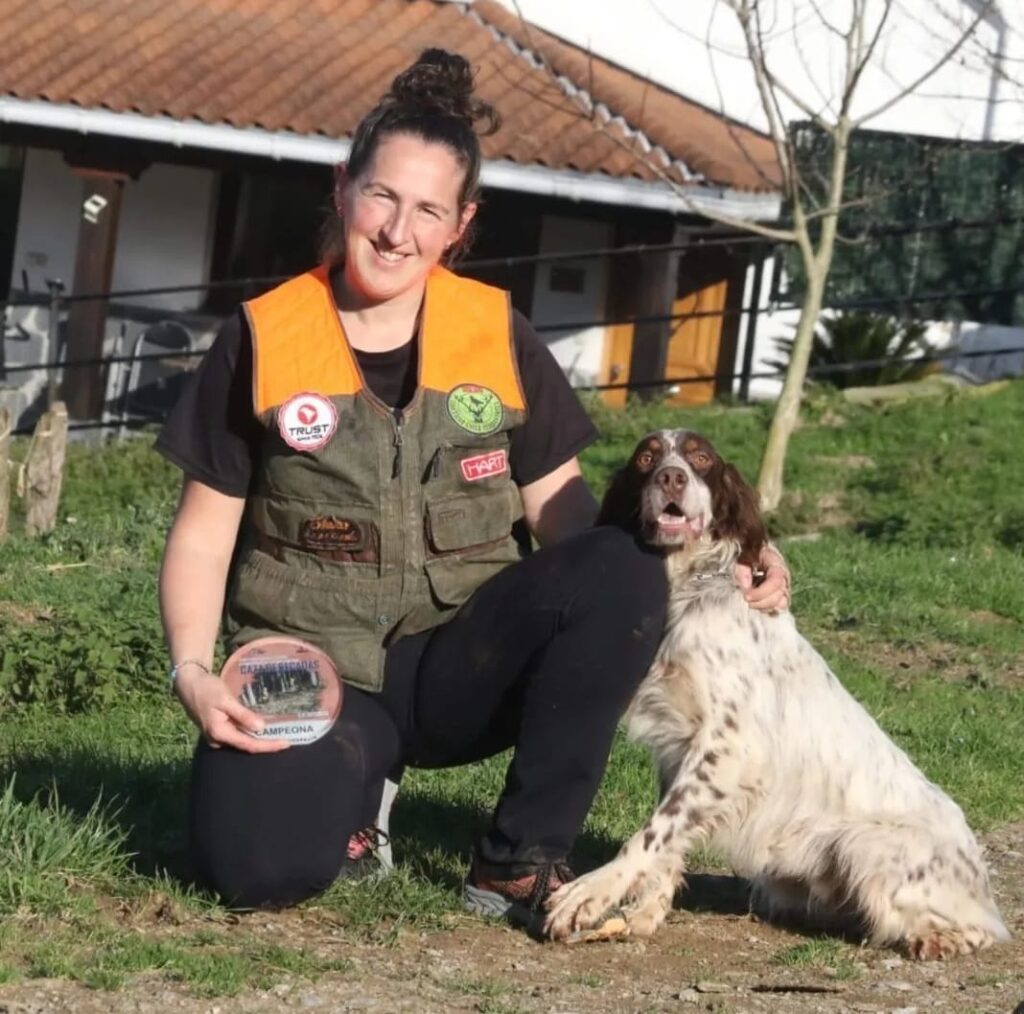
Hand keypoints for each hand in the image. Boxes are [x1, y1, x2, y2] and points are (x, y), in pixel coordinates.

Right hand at [174, 668, 290, 752]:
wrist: (189, 684)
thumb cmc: (207, 689)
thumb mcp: (226, 700)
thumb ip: (242, 715)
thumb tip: (261, 728)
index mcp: (219, 733)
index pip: (249, 745)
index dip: (268, 746)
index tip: (286, 744)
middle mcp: (218, 740)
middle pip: (247, 746)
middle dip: (266, 745)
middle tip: (287, 741)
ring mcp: (217, 737)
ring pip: (242, 741)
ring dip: (260, 740)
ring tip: (279, 736)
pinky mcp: (219, 731)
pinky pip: (238, 735)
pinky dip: (251, 733)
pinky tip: (263, 730)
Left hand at [736, 543, 789, 612]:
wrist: (757, 554)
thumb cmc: (750, 555)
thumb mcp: (743, 557)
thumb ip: (742, 570)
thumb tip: (746, 587)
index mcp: (777, 566)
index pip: (775, 582)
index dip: (761, 592)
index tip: (746, 596)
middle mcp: (784, 579)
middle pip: (779, 596)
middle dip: (761, 602)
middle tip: (746, 598)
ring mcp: (784, 589)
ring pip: (781, 605)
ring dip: (764, 607)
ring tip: (751, 601)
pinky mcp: (781, 597)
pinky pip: (778, 609)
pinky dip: (767, 609)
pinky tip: (756, 603)